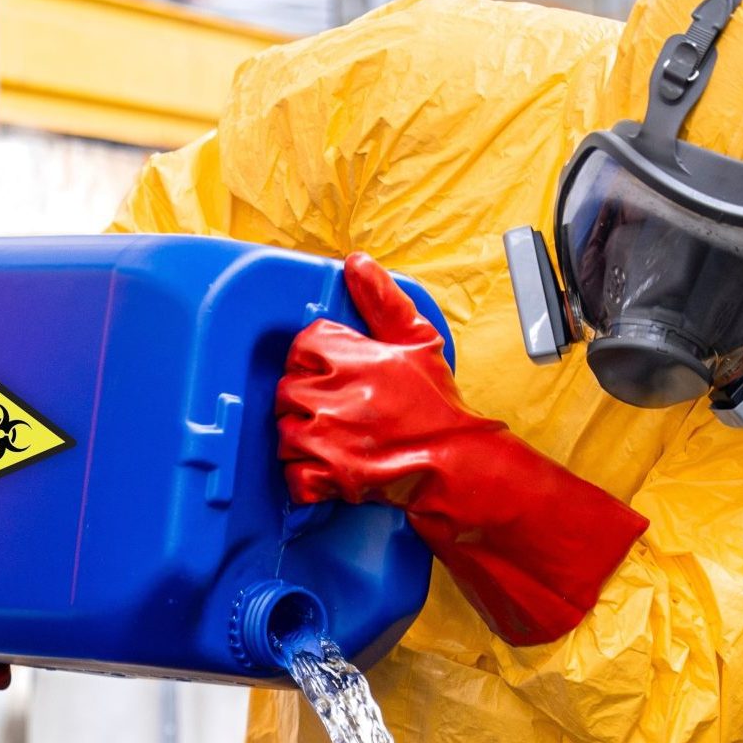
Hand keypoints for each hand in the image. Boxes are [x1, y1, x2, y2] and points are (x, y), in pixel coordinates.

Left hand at [276, 253, 648, 645]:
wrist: (456, 464)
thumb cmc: (438, 407)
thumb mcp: (417, 341)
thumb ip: (383, 301)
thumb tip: (358, 263)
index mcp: (348, 356)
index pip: (302, 346)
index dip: (314, 362)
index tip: (329, 375)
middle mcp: (330, 393)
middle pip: (288, 390)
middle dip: (308, 402)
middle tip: (335, 413)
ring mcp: (325, 435)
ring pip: (286, 432)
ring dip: (305, 440)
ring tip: (335, 443)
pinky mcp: (327, 474)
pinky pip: (294, 475)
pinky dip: (307, 478)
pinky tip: (329, 472)